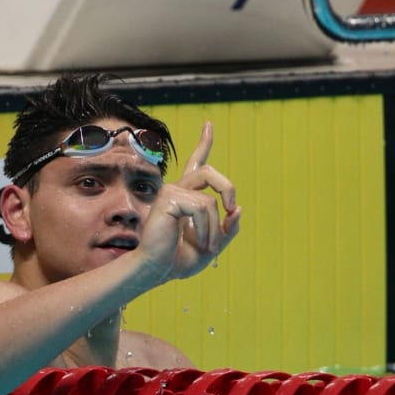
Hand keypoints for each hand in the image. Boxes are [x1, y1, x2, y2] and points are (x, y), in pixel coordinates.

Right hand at [139, 121, 240, 280]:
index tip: (209, 125)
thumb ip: (227, 229)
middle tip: (232, 210)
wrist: (157, 269)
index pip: (196, 164)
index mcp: (185, 197)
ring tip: (210, 247)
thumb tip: (238, 210)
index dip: (204, 144)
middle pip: (209, 172)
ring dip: (216, 227)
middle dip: (228, 189)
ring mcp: (171, 192)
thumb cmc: (178, 260)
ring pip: (210, 199)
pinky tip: (201, 242)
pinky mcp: (169, 199)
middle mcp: (176, 190)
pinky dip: (207, 229)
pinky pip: (203, 208)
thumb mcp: (212, 245)